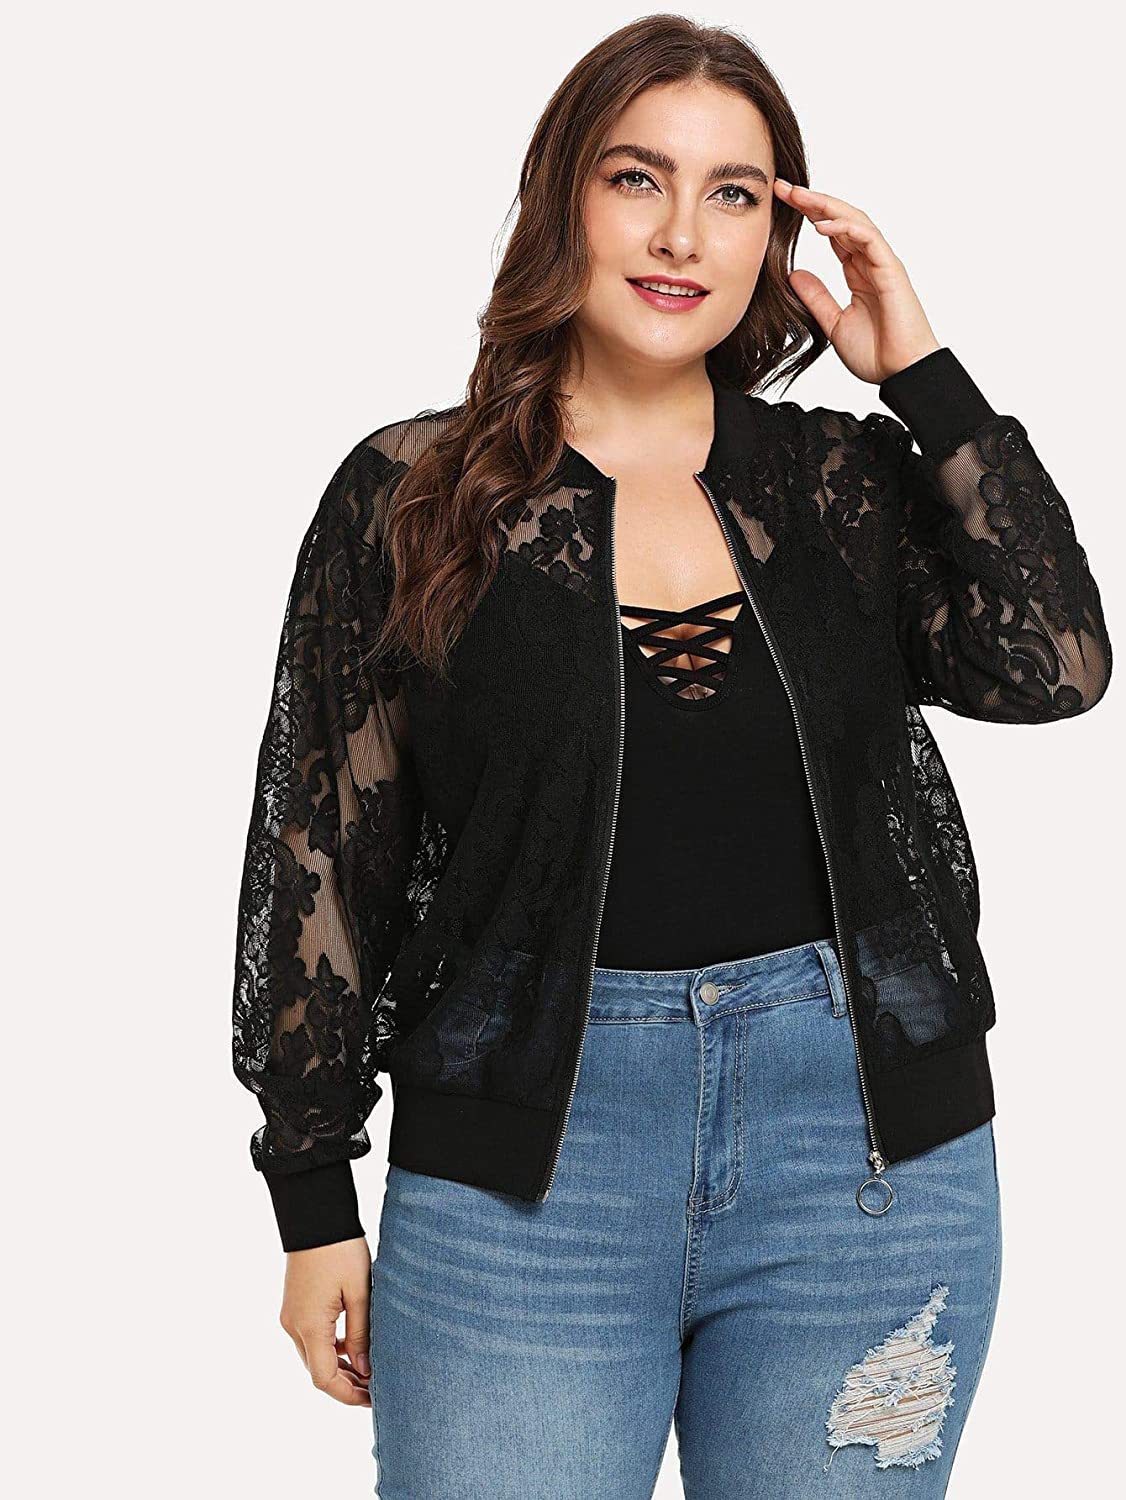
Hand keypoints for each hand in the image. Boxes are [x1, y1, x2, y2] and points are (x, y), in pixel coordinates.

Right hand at [278, 1236, 372, 1406]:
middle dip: (346, 1384)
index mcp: (309, 1326)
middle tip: (377, 1387)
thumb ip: (361, 1333)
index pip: (324, 1379)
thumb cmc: (341, 1250)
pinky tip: (353, 1345)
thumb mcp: (360, 1292)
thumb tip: (365, 1370)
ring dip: (339, 1367)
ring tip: (370, 1368)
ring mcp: (291, 1316)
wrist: (315, 1216)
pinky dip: (331, 1348)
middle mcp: (294, 1326)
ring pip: (314, 1356)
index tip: (373, 1399)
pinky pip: (311, 1338)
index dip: (348, 1395)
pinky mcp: (294, 1306)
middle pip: (318, 1371)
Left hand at [773, 179, 940, 384]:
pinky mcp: (891, 271)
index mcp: (859, 272)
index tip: (782, 202)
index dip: (809, 214)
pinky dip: (846, 229)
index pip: (832, 233)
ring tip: (800, 196)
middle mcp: (871, 262)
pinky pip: (869, 240)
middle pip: (841, 220)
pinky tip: (822, 225)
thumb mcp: (833, 323)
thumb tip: (794, 275)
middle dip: (813, 201)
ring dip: (827, 207)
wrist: (902, 374)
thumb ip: (816, 297)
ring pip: (855, 222)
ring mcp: (883, 264)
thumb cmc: (877, 353)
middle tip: (784, 188)